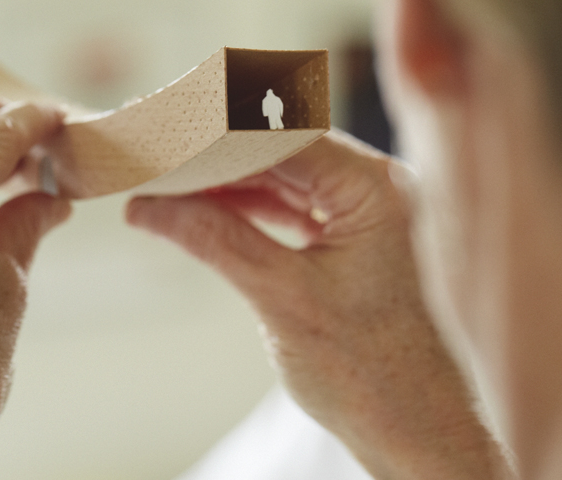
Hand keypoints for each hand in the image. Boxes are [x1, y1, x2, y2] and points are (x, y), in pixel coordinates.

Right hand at [127, 132, 511, 479]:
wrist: (413, 429)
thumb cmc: (369, 371)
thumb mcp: (279, 297)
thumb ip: (214, 239)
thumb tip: (147, 206)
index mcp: (375, 188)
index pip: (283, 136)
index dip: (219, 132)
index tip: (166, 132)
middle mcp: (374, 186)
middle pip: (278, 149)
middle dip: (215, 155)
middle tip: (156, 156)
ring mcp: (361, 210)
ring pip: (276, 176)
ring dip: (221, 181)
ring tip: (162, 183)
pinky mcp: (344, 236)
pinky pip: (283, 205)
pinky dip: (239, 207)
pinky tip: (193, 208)